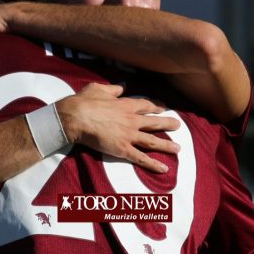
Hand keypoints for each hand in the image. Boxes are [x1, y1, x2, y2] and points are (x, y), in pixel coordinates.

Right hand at [56, 83, 180, 173]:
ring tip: (178, 148)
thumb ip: (113, 88)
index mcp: (126, 105)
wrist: (75, 117)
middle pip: (155, 122)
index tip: (163, 109)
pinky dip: (153, 164)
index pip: (146, 105)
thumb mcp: (99, 89)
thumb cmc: (84, 102)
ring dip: (166, 145)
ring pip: (152, 141)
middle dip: (168, 124)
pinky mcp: (123, 149)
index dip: (156, 107)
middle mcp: (132, 120)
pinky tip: (164, 168)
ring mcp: (129, 135)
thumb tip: (123, 86)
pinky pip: (141, 158)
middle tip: (178, 125)